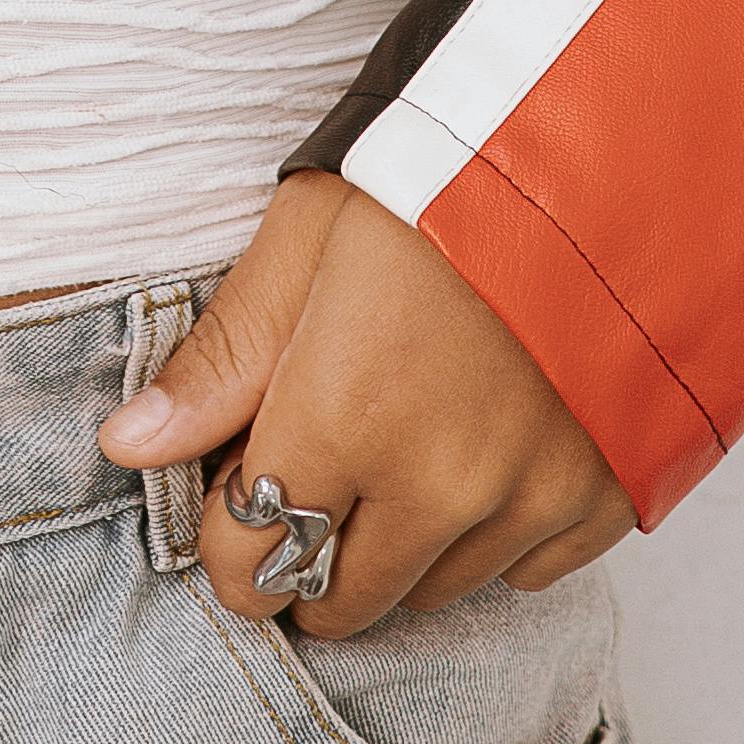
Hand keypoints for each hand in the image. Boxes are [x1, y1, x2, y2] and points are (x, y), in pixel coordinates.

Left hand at [97, 170, 634, 641]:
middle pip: (343, 596)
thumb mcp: (308, 235)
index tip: (229, 508)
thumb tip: (126, 446)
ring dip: (401, 547)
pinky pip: (531, 572)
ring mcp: (535, 500)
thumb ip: (223, 356)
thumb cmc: (445, 170)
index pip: (249, 559)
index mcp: (347, 417)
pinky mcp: (610, 497)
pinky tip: (483, 456)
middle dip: (305, 558)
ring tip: (399, 450)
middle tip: (308, 486)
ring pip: (436, 590)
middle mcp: (442, 486)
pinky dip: (496, 535)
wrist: (616, 146)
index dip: (224, 548)